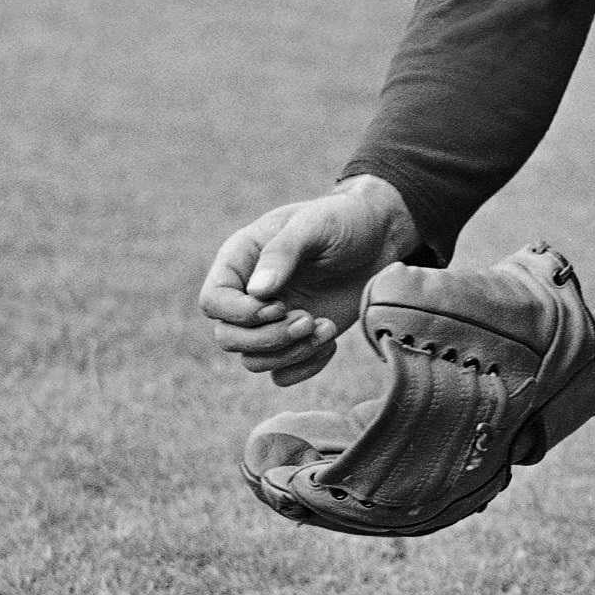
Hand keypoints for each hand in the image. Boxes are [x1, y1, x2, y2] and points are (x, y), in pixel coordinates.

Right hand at [199, 177, 416, 385]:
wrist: (381, 238)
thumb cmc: (344, 220)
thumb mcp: (315, 224)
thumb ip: (282, 252)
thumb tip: (256, 292)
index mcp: (241, 259)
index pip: (213, 301)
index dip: (240, 313)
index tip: (279, 306)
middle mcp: (249, 294)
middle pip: (228, 337)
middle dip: (268, 338)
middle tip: (308, 320)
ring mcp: (272, 320)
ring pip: (254, 360)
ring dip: (290, 353)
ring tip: (326, 327)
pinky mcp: (296, 339)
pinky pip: (281, 373)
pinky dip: (304, 367)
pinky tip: (330, 341)